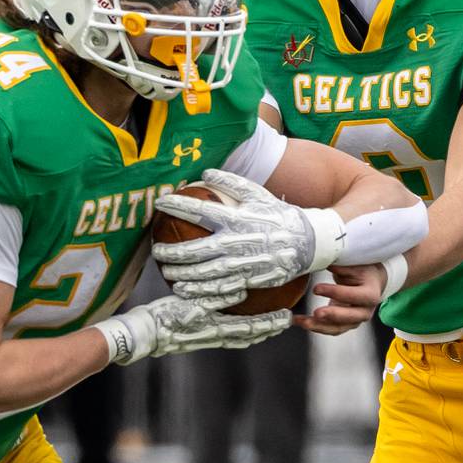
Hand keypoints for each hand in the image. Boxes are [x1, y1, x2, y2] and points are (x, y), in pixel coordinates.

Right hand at [94, 294, 290, 364]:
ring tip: (270, 325)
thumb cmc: (163, 317)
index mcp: (215, 328)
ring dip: (256, 332)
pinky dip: (240, 332)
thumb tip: (241, 290)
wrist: (142, 335)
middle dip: (268, 329)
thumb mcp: (189, 303)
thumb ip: (215, 296)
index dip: (270, 322)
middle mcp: (215, 337)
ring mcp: (207, 339)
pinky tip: (239, 326)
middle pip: (249, 335)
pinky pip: (226, 336)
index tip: (287, 316)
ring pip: (239, 338)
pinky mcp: (199, 338)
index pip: (250, 326)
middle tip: (286, 322)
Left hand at [153, 169, 342, 302]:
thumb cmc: (279, 216)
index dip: (177, 205)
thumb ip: (232, 183)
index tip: (160, 202)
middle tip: (155, 250)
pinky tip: (184, 290)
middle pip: (194, 250)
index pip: (199, 210)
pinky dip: (198, 291)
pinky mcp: (247, 281)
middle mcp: (235, 243)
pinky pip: (217, 289)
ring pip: (202, 273)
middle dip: (171, 252)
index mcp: (236, 219)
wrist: (307, 243)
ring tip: (165, 271)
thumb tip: (207, 171)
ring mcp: (241, 265)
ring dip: (180, 273)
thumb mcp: (258, 194)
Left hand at [295, 264, 383, 335]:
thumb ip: (340, 265)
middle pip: (350, 317)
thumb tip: (320, 260)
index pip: (355, 296)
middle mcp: (366, 310)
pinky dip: (315, 326)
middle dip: (331, 315)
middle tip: (316, 313)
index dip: (336, 293)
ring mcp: (355, 320)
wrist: (370, 281)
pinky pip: (330, 329)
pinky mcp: (345, 324)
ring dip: (319, 326)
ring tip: (302, 321)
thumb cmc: (362, 270)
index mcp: (371, 293)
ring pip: (338, 328)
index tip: (317, 289)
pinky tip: (300, 321)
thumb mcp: (354, 264)